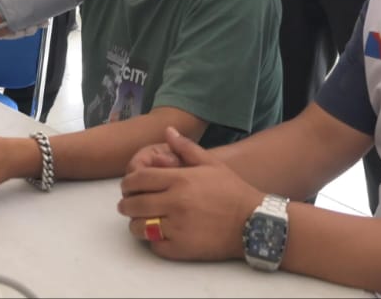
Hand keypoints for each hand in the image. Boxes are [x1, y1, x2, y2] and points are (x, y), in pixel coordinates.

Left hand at [118, 127, 261, 260]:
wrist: (254, 221)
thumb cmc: (232, 190)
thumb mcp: (211, 163)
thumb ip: (186, 147)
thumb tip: (168, 131)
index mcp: (179, 180)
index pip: (138, 180)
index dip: (128, 183)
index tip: (128, 187)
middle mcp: (175, 203)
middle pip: (133, 204)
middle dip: (126, 204)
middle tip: (128, 205)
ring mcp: (177, 227)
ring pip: (139, 227)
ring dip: (136, 224)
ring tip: (142, 221)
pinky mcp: (182, 249)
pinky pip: (155, 246)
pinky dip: (153, 241)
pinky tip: (159, 235)